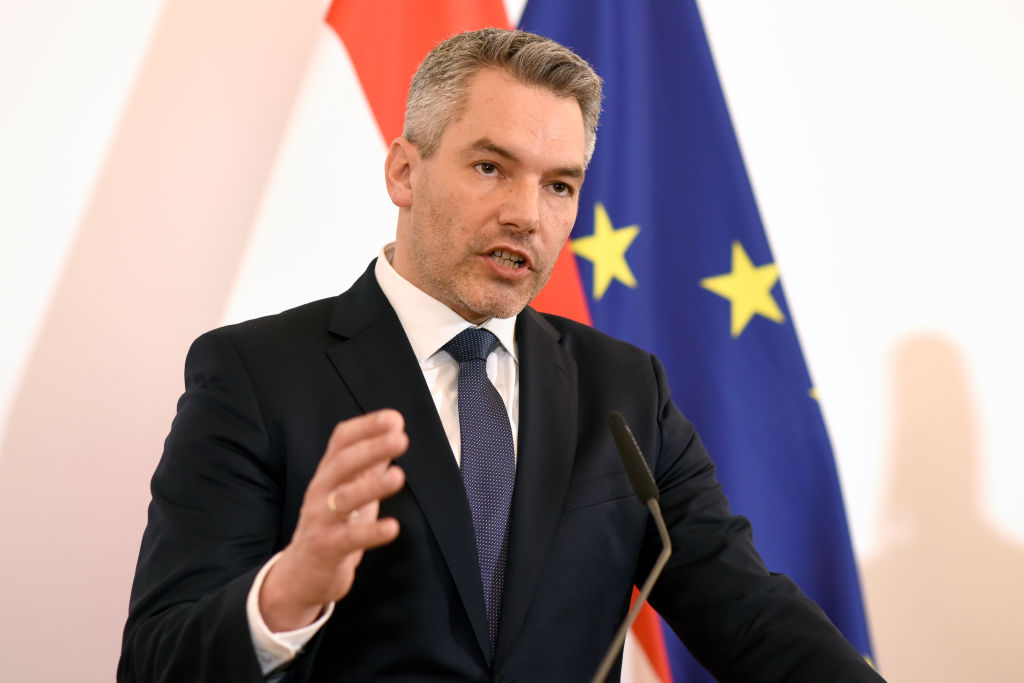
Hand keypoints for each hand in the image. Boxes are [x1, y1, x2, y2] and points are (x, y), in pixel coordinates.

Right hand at [259, 409, 406, 631]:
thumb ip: (370, 462)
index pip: (342, 440)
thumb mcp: (349, 488)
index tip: (394, 418)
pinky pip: (349, 538)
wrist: (300, 573)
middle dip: (371, 449)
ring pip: (344, 498)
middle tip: (401, 439)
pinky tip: (392, 528)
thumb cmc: (332, 523)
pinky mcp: (326, 547)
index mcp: (328, 473)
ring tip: (399, 477)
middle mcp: (320, 490)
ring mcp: (321, 519)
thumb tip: (394, 430)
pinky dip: (371, 532)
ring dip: (372, 486)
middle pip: (343, 463)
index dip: (366, 427)